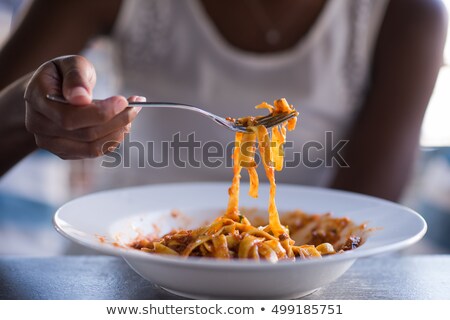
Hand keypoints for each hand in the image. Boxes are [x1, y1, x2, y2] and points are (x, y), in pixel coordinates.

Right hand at [23, 55, 142, 158]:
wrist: (50, 90)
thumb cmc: (64, 74)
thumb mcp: (71, 64)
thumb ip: (76, 77)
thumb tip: (81, 98)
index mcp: (37, 99)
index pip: (70, 117)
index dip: (100, 113)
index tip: (123, 100)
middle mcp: (39, 125)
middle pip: (85, 134)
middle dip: (116, 121)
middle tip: (135, 106)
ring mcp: (50, 142)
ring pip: (92, 147)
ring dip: (118, 132)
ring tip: (131, 114)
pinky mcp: (65, 152)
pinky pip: (93, 152)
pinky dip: (113, 139)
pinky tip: (121, 124)